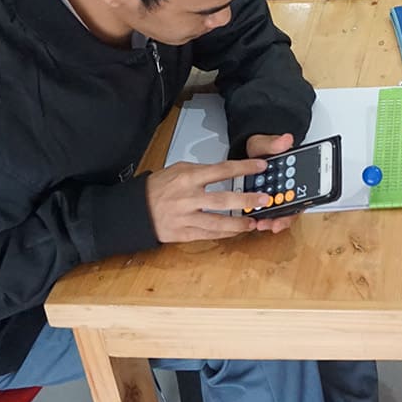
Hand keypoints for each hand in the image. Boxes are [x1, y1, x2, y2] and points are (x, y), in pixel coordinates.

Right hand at [145, 159, 268, 242]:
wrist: (136, 210)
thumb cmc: (159, 187)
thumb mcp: (178, 170)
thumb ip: (202, 172)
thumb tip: (226, 172)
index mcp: (188, 177)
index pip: (222, 170)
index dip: (244, 168)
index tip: (261, 167)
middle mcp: (188, 198)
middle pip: (222, 199)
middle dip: (246, 200)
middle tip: (264, 200)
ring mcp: (186, 218)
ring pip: (217, 223)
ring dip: (238, 224)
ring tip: (254, 222)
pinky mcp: (183, 234)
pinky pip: (208, 235)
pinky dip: (224, 234)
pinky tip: (237, 231)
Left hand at [246, 133, 298, 234]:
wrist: (248, 153)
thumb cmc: (262, 150)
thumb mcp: (265, 144)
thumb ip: (274, 144)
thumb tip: (285, 140)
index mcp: (292, 176)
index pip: (302, 192)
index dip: (299, 202)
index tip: (293, 208)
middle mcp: (286, 189)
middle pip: (291, 208)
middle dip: (283, 218)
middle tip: (273, 223)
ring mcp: (273, 197)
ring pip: (277, 215)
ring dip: (270, 221)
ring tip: (261, 224)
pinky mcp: (260, 203)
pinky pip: (262, 215)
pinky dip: (258, 219)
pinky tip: (251, 221)